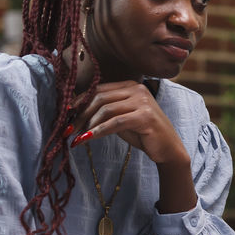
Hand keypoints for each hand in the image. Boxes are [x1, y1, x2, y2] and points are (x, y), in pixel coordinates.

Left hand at [71, 80, 195, 211]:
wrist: (168, 148)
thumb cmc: (143, 134)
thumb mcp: (121, 118)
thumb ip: (105, 111)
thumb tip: (76, 111)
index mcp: (131, 86)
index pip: (99, 89)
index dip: (80, 101)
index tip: (66, 114)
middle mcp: (137, 90)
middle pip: (100, 98)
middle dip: (80, 114)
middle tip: (67, 129)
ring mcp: (143, 102)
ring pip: (106, 109)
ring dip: (87, 124)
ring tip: (76, 137)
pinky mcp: (145, 117)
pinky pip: (115, 122)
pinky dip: (98, 131)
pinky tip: (87, 139)